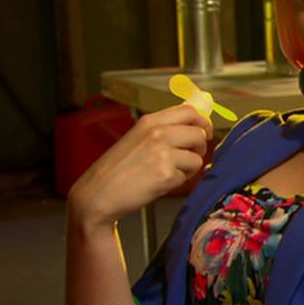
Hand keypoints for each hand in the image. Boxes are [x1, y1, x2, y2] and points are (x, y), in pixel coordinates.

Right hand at [67, 102, 212, 229]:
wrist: (98, 193)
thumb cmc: (116, 170)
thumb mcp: (138, 138)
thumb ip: (163, 129)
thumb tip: (193, 123)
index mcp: (150, 121)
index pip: (189, 111)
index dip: (202, 121)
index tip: (205, 131)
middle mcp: (158, 133)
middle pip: (199, 133)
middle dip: (199, 148)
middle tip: (189, 157)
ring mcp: (162, 153)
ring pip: (197, 158)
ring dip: (187, 169)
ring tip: (167, 173)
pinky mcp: (166, 174)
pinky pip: (186, 177)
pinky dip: (176, 183)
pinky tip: (159, 183)